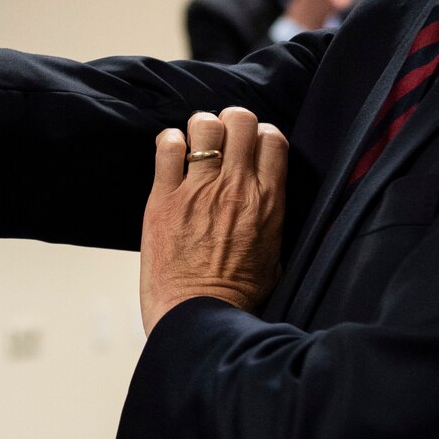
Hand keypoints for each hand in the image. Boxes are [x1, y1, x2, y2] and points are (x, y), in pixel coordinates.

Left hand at [141, 107, 286, 332]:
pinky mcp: (163, 199)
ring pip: (203, 126)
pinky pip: (166, 147)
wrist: (200, 317)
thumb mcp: (275, 256)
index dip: (261, 134)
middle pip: (240, 121)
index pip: (272, 138)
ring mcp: (198, 190)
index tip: (251, 145)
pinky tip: (172, 155)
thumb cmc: (238, 296)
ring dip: (200, 129)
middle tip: (223, 139)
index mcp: (268, 201)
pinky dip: (169, 142)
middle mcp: (235, 188)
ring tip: (196, 145)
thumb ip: (272, 219)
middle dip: (231, 123)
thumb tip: (268, 200)